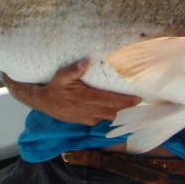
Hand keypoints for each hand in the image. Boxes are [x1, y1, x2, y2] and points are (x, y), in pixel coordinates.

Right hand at [3, 59, 141, 125]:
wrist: (45, 103)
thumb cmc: (55, 88)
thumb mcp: (62, 76)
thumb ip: (74, 70)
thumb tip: (85, 62)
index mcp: (89, 99)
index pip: (112, 101)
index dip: (126, 101)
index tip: (138, 99)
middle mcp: (91, 110)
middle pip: (115, 111)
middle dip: (127, 108)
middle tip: (138, 102)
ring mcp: (89, 118)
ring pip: (109, 117)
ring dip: (119, 112)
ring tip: (130, 106)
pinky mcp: (86, 121)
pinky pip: (102, 119)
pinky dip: (109, 115)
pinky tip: (113, 109)